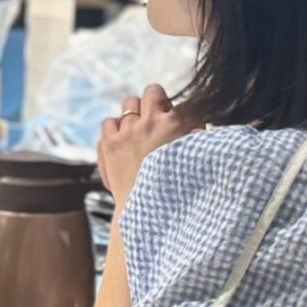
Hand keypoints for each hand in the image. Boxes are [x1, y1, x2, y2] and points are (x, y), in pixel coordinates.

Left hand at [96, 84, 193, 207]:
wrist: (146, 215)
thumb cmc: (175, 191)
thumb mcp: (194, 163)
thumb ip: (198, 142)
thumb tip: (197, 128)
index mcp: (175, 124)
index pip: (185, 104)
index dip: (185, 115)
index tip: (184, 127)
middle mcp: (149, 122)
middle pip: (153, 91)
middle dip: (159, 101)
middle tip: (161, 119)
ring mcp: (126, 131)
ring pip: (129, 103)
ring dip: (137, 113)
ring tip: (141, 130)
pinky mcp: (108, 143)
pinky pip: (109, 122)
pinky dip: (116, 129)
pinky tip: (124, 142)